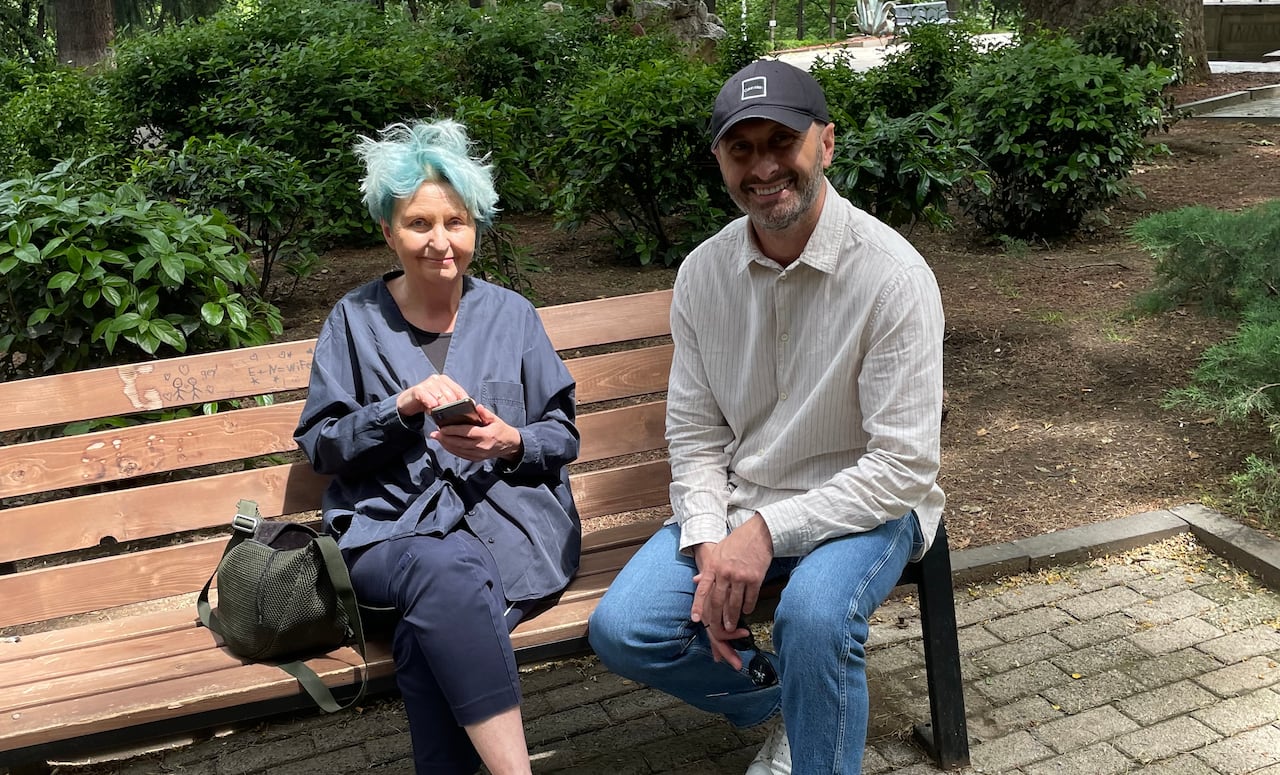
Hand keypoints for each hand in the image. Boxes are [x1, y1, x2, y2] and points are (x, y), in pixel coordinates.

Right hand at [397, 374, 467, 416]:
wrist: (408, 403)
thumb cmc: (427, 402)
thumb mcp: (441, 402)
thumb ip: (453, 401)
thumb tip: (471, 404)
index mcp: (446, 381)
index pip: (459, 390)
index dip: (464, 401)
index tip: (467, 411)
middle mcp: (437, 379)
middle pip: (450, 395)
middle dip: (451, 407)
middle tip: (449, 416)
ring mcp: (427, 383)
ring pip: (440, 397)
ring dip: (441, 408)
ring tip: (438, 414)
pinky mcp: (418, 389)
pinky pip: (427, 396)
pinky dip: (430, 403)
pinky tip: (431, 409)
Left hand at [430, 403, 522, 462]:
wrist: (509, 445)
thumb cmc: (501, 430)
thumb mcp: (496, 419)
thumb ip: (485, 413)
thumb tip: (476, 406)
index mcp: (486, 435)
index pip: (466, 432)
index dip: (453, 430)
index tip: (442, 428)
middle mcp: (481, 446)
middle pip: (459, 443)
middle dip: (445, 438)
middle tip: (434, 433)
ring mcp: (478, 454)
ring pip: (458, 450)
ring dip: (446, 445)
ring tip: (437, 438)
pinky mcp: (476, 459)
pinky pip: (461, 455)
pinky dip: (452, 450)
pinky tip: (445, 445)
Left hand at [690, 514, 773, 667]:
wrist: (759, 533)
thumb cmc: (737, 541)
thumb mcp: (718, 551)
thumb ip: (708, 568)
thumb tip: (696, 581)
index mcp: (714, 565)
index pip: (703, 589)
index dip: (698, 605)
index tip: (696, 619)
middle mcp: (725, 572)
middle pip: (718, 601)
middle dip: (717, 618)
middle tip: (717, 629)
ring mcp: (740, 576)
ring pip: (734, 604)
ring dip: (732, 618)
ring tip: (731, 627)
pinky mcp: (755, 579)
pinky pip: (750, 599)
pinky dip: (748, 607)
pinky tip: (746, 611)